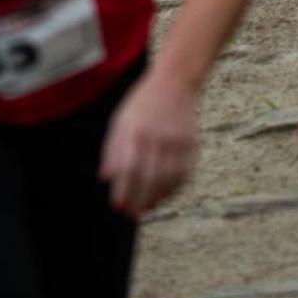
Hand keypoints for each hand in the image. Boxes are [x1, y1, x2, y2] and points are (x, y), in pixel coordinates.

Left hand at [99, 68, 197, 217]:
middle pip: (149, 179)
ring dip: (157, 198)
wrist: (175, 82)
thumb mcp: (121, 120)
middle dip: (140, 201)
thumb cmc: (143, 102)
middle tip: (133, 215)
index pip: (128, 170)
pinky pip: (184, 173)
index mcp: (135, 131)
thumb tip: (105, 178)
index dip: (124, 191)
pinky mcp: (191, 143)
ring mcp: (177, 141)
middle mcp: (157, 138)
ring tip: (147, 208)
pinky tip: (164, 195)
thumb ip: (112, 149)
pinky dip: (174, 188)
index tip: (119, 207)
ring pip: (168, 180)